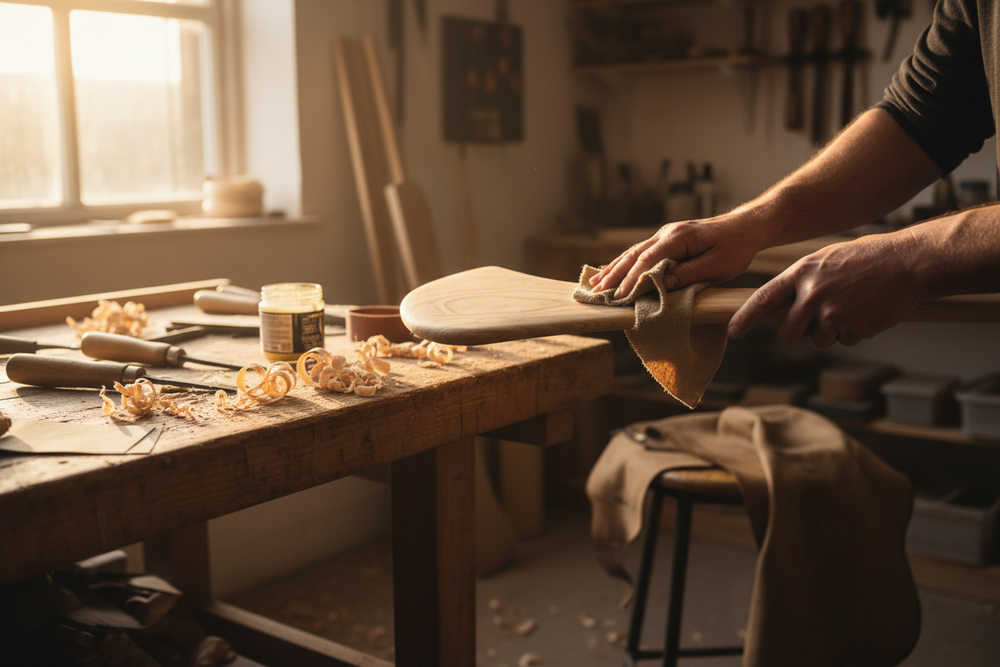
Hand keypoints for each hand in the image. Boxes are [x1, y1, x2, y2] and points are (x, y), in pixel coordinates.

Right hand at [588, 215, 765, 297]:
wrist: (747, 227)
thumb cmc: (736, 248)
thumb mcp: (716, 266)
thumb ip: (687, 274)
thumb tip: (659, 284)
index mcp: (679, 237)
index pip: (647, 260)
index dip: (631, 279)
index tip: (618, 296)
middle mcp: (667, 233)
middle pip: (634, 255)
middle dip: (614, 274)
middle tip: (597, 292)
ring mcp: (666, 235)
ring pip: (634, 253)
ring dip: (614, 269)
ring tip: (596, 284)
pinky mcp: (668, 240)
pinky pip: (641, 252)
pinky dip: (625, 263)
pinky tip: (612, 270)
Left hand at [728, 233, 921, 346]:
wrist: (908, 262)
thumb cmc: (869, 258)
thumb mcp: (827, 260)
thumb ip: (804, 281)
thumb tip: (783, 304)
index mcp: (802, 272)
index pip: (763, 299)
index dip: (745, 318)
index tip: (734, 331)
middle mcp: (811, 293)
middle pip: (788, 331)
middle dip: (800, 331)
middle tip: (819, 319)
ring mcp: (831, 313)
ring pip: (818, 339)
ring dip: (831, 332)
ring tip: (852, 307)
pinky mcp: (852, 328)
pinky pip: (845, 340)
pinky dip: (855, 332)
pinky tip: (868, 311)